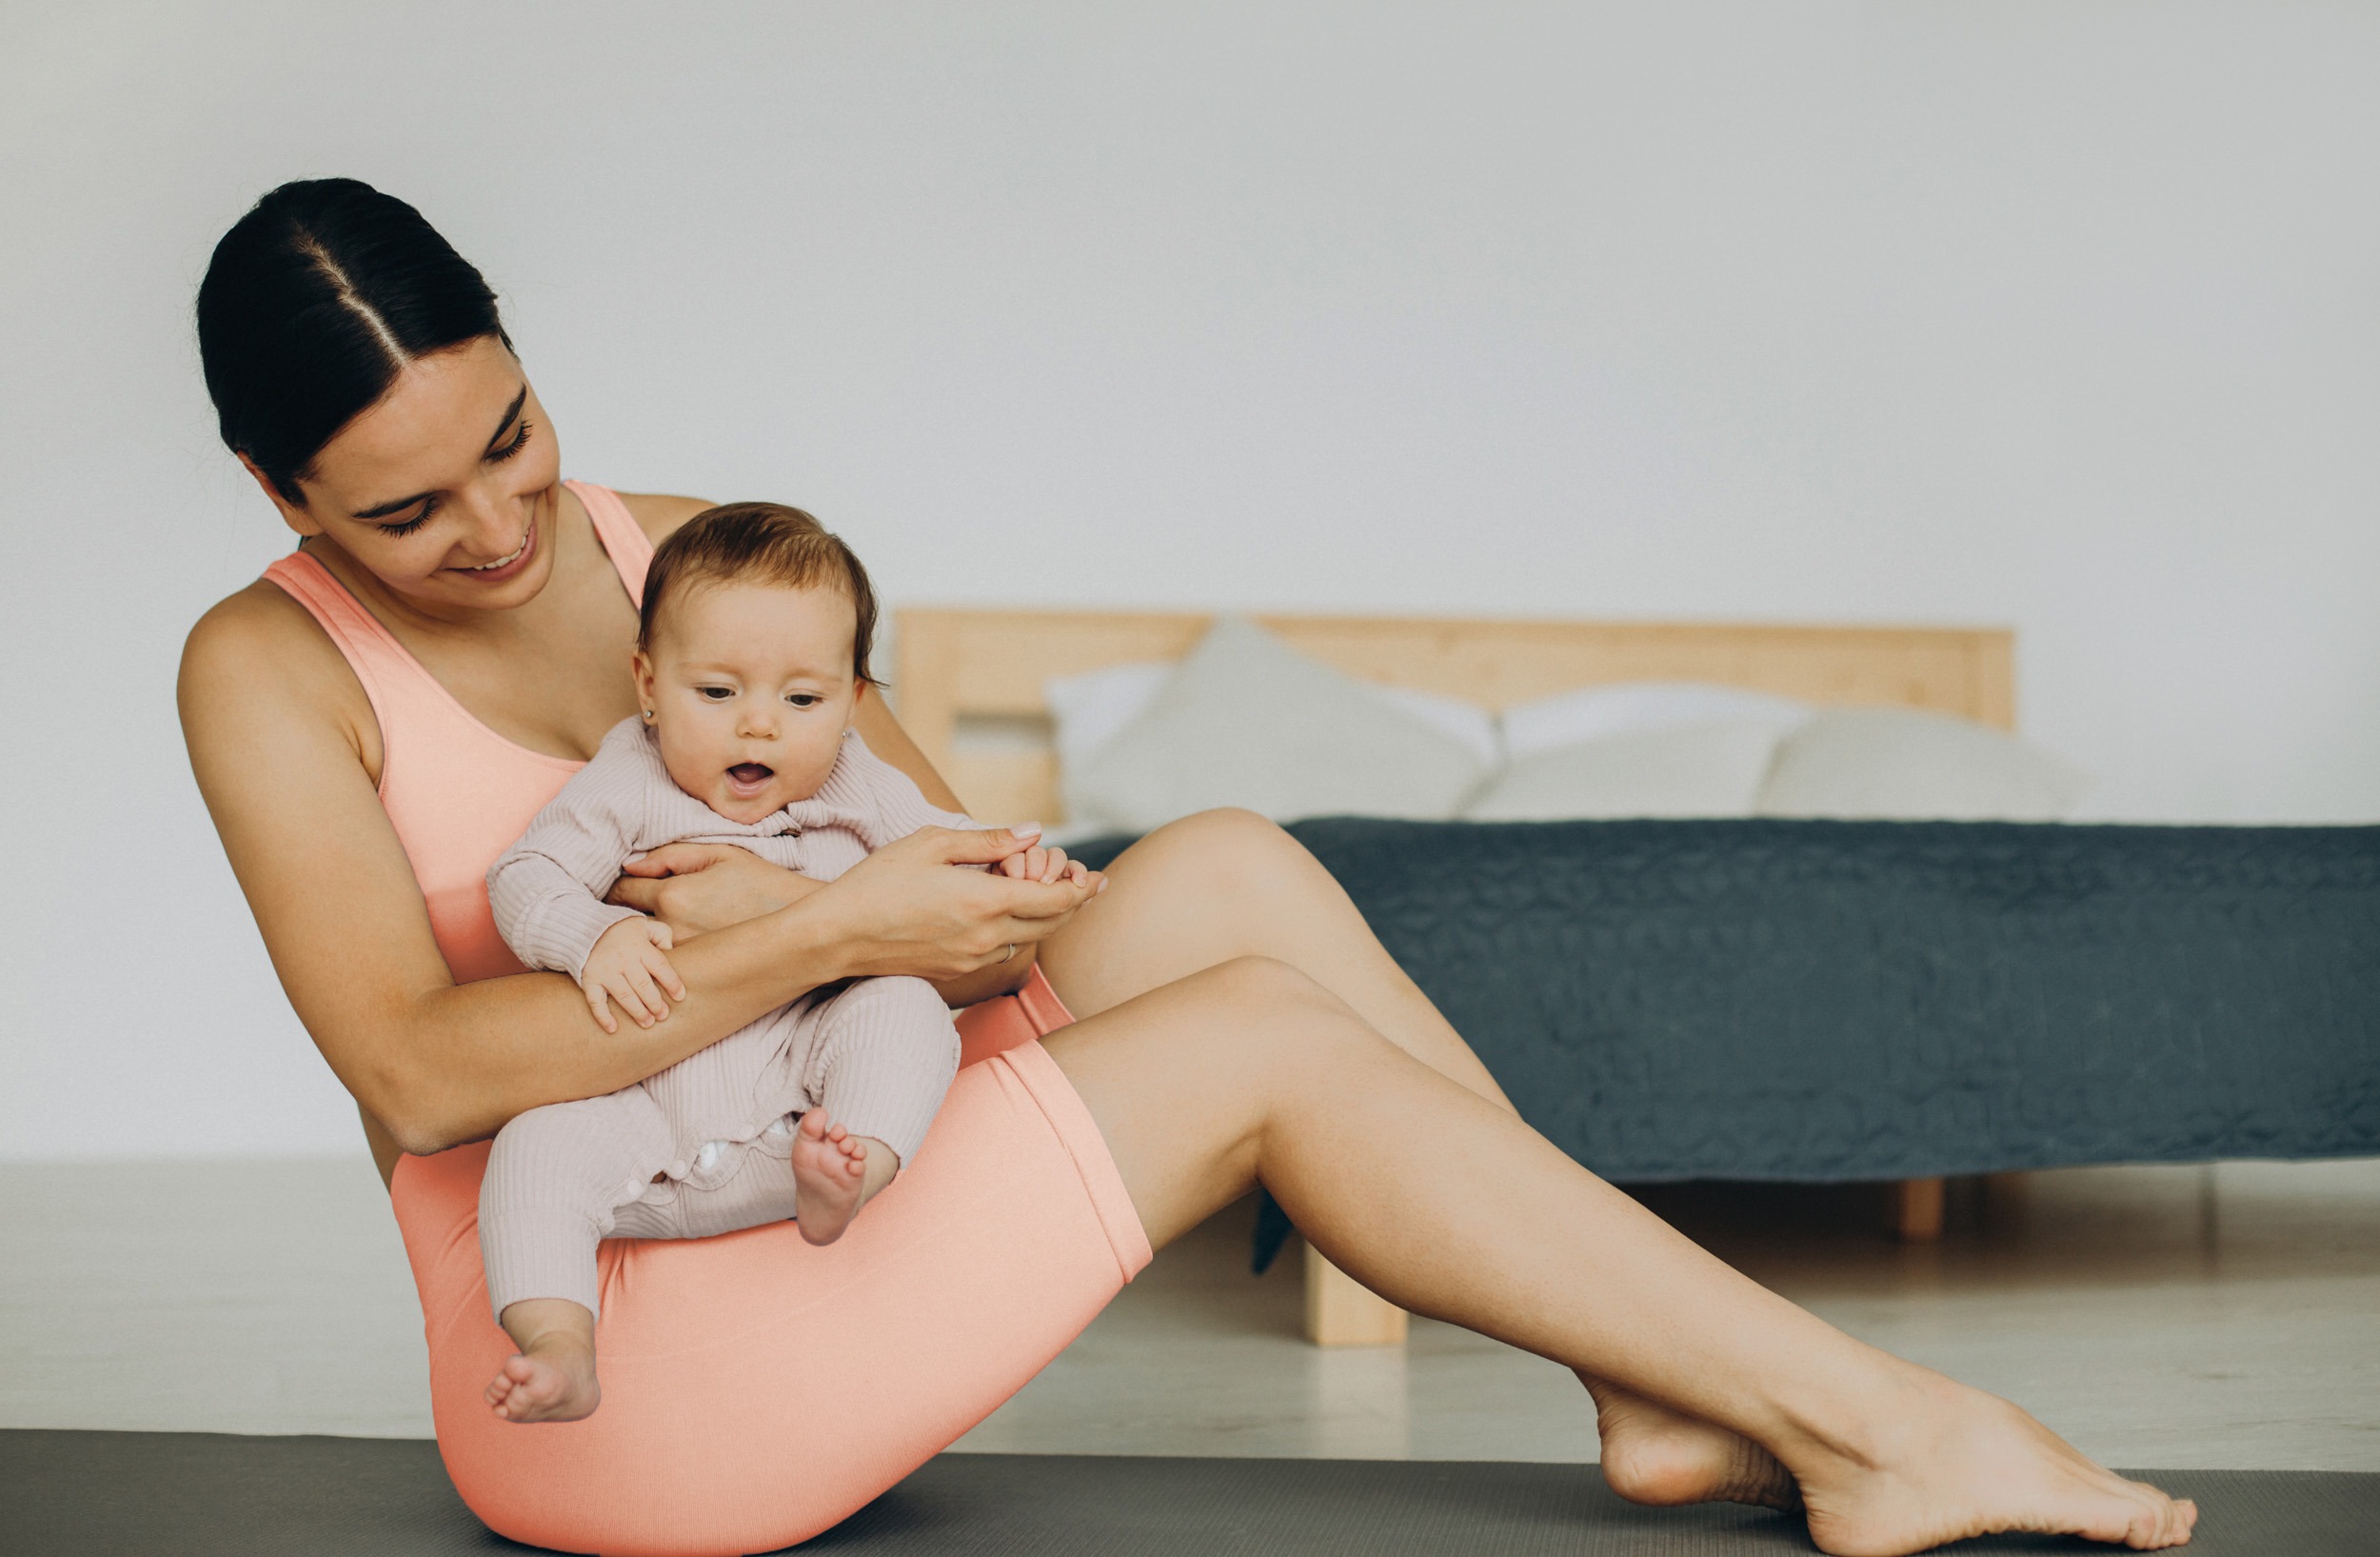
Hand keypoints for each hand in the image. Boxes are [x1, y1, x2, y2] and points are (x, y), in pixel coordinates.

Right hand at [579, 917, 686, 1033]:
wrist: (585, 928)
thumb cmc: (623, 929)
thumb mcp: (645, 925)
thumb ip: (662, 935)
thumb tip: (672, 953)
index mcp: (639, 946)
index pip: (660, 966)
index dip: (672, 982)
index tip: (680, 997)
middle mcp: (622, 960)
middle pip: (643, 985)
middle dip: (655, 1003)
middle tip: (663, 1015)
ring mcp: (605, 971)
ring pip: (624, 996)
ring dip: (637, 1012)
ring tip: (648, 1023)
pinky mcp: (590, 980)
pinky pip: (595, 1001)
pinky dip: (602, 1016)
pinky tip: (613, 1029)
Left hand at [605, 843, 823, 940]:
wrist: (797, 920)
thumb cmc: (761, 881)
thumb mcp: (718, 854)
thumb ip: (669, 856)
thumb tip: (630, 864)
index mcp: (674, 894)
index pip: (621, 891)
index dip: (618, 885)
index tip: (622, 884)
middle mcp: (672, 928)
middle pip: (624, 922)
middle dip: (622, 914)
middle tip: (630, 907)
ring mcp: (684, 955)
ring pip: (642, 945)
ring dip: (639, 937)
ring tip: (648, 929)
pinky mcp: (696, 972)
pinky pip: (663, 961)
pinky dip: (659, 954)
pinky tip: (671, 945)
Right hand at [814, 825, 1105, 981]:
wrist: (837, 936)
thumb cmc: (879, 882)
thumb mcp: (932, 844)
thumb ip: (989, 841)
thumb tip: (1033, 833)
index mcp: (985, 901)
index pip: (1056, 899)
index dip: (1083, 888)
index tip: (1099, 877)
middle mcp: (987, 937)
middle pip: (1051, 924)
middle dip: (1075, 904)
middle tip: (1092, 886)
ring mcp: (973, 959)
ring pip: (1028, 940)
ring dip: (1046, 919)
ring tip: (1053, 895)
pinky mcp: (957, 972)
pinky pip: (1002, 951)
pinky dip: (1017, 931)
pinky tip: (1009, 913)